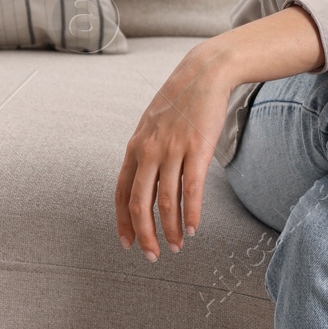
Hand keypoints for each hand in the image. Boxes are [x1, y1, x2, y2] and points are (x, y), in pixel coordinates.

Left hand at [114, 43, 231, 260]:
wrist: (205, 73)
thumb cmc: (182, 99)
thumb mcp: (153, 124)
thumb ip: (147, 150)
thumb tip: (148, 178)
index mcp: (135, 147)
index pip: (122, 193)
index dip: (123, 222)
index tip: (129, 243)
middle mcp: (149, 151)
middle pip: (140, 203)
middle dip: (145, 234)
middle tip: (153, 255)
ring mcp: (173, 150)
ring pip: (167, 201)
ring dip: (171, 229)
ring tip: (177, 245)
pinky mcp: (197, 148)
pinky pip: (191, 189)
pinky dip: (192, 213)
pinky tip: (194, 228)